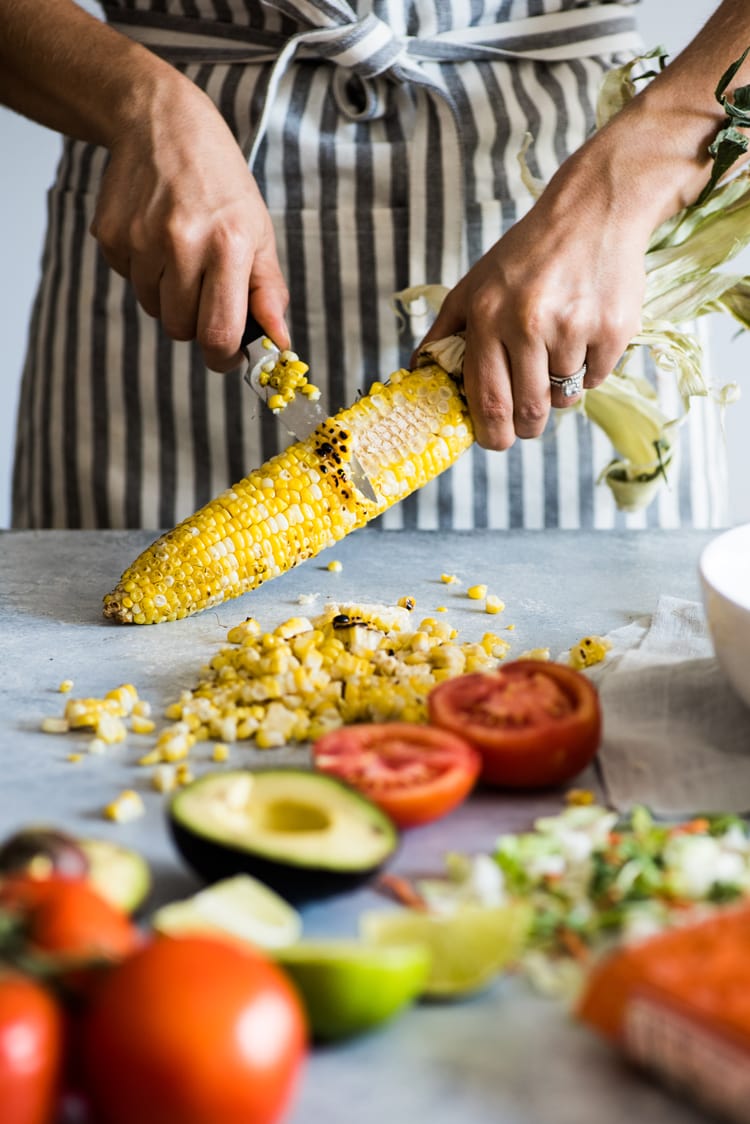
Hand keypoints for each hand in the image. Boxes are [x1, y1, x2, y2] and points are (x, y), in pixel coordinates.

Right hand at [90, 77, 288, 370]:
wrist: (162, 123)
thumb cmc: (221, 183)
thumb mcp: (258, 232)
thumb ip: (269, 292)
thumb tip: (280, 342)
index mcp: (227, 246)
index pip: (218, 335)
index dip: (224, 357)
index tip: (228, 353)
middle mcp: (182, 243)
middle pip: (182, 330)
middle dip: (196, 322)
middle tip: (206, 286)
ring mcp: (141, 239)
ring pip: (154, 309)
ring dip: (169, 295)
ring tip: (182, 252)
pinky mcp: (110, 235)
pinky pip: (129, 282)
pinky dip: (145, 271)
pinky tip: (155, 235)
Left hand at [418, 150, 649, 449]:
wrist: (594, 209)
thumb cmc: (526, 254)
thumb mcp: (474, 286)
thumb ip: (444, 333)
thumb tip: (416, 374)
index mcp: (488, 316)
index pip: (488, 400)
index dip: (492, 434)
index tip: (495, 441)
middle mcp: (528, 323)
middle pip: (528, 411)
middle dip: (526, 427)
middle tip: (527, 423)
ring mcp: (573, 327)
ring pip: (564, 397)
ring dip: (559, 392)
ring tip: (558, 354)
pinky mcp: (613, 329)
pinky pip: (596, 378)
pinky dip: (589, 370)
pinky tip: (584, 334)